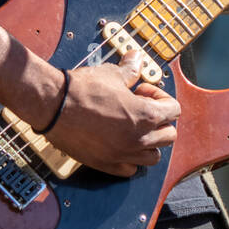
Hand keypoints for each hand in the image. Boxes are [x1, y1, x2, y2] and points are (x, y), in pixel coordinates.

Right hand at [48, 50, 180, 177]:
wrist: (53, 105)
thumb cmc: (82, 88)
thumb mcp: (112, 74)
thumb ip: (130, 70)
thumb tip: (137, 58)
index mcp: (145, 115)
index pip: (174, 110)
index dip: (161, 97)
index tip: (143, 92)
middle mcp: (139, 139)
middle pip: (168, 135)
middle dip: (159, 120)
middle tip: (139, 108)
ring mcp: (123, 154)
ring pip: (153, 157)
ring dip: (149, 142)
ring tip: (133, 128)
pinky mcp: (106, 164)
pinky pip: (130, 170)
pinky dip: (130, 159)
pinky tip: (120, 144)